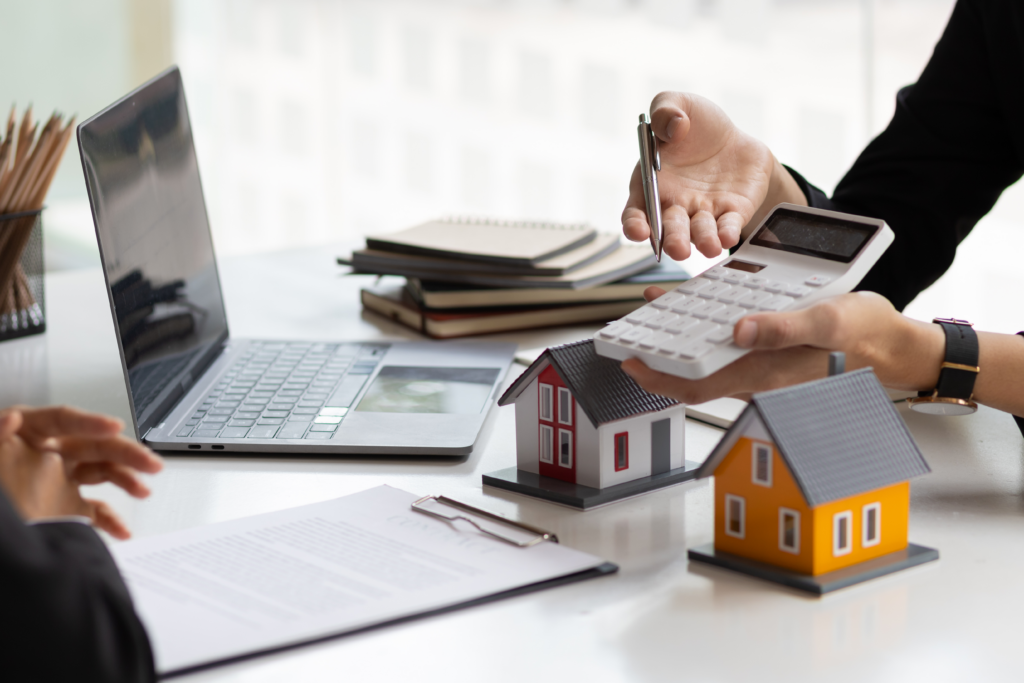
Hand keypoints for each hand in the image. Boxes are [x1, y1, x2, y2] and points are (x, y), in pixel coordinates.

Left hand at [0, 406, 162, 538]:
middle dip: (127, 453)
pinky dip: (111, 520)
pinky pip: (95, 509)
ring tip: (143, 490)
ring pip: (103, 473)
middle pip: (96, 446)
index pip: (66, 420)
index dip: (91, 423)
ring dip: (127, 480)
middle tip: (149, 462)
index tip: (114, 427)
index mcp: (29, 434)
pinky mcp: (64, 508)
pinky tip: (121, 530)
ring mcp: (59, 482)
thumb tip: (11, 420)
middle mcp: (49, 455)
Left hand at [620, 288, 943, 404]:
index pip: (695, 386)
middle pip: (692, 374)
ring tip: (655, 312)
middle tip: (632, 333)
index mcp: (763, 374)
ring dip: (680, 339)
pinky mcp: (767, 353)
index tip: (629, 360)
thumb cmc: (864, 335)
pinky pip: (726, 345)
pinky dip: (705, 327)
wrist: (893, 345)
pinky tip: (697, 303)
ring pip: (707, 359)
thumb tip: (737, 331)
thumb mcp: (827, 322)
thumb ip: (782, 329)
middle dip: (659, 357)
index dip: (658, 378)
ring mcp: (760, 367)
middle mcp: (755, 376)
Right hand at [622, 92, 776, 259]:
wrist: (735, 138)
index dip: (635, 224)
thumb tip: (674, 127)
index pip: (637, 211)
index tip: (639, 231)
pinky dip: (727, 232)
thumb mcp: (677, 104)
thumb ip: (665, 109)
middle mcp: (675, 204)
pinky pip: (728, 224)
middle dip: (674, 240)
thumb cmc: (697, 126)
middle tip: (679, 249)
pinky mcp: (732, 211)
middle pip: (670, 229)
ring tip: (709, 247)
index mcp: (652, 184)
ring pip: (700, 231)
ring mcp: (704, 210)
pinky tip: (728, 236)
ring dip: (703, 241)